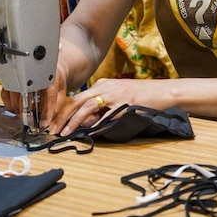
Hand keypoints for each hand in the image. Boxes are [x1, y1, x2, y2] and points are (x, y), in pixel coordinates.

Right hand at [0, 64, 69, 130]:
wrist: (45, 66)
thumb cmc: (53, 80)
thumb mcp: (60, 92)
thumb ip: (57, 107)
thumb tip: (49, 122)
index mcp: (50, 77)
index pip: (48, 96)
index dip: (46, 112)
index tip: (44, 123)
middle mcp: (33, 74)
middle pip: (26, 97)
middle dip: (27, 113)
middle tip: (30, 122)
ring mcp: (20, 75)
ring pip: (14, 97)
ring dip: (18, 110)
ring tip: (24, 115)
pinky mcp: (11, 78)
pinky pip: (5, 95)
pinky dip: (10, 105)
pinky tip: (16, 108)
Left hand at [50, 78, 170, 135]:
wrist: (163, 92)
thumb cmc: (143, 97)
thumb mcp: (118, 100)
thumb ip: (102, 109)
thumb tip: (85, 122)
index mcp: (104, 85)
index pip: (78, 97)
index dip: (64, 110)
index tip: (55, 121)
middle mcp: (106, 87)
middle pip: (77, 100)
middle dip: (62, 115)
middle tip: (52, 128)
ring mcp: (115, 94)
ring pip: (87, 105)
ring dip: (73, 120)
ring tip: (64, 131)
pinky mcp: (123, 103)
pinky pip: (105, 114)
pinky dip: (93, 122)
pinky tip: (86, 131)